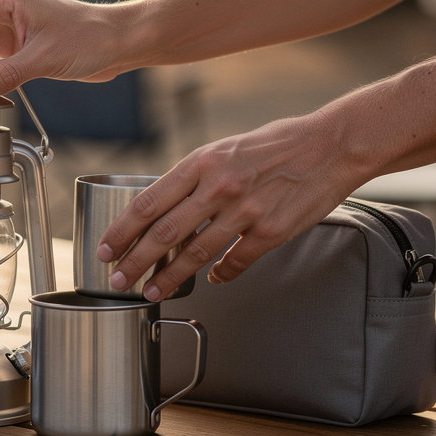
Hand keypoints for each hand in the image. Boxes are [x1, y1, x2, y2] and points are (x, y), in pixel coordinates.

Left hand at [96, 115, 353, 299]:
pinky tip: (212, 280)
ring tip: (151, 290)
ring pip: (195, 253)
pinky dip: (221, 274)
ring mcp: (244, 211)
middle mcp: (218, 187)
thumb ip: (194, 178)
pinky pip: (235, 261)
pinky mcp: (270, 232)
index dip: (122, 229)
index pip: (148, 202)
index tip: (106, 248)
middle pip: (163, 233)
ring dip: (168, 277)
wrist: (330, 145)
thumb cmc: (276, 145)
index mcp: (201, 163)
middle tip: (117, 279)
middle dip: (135, 261)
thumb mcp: (224, 150)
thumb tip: (166, 206)